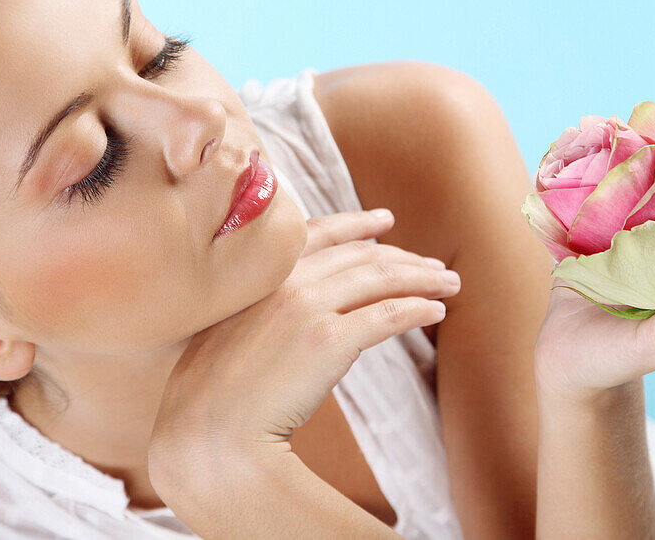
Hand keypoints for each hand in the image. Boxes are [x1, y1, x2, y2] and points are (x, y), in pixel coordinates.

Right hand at [147, 209, 459, 479]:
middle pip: (359, 256)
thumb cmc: (210, 398)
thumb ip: (257, 312)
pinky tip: (436, 311)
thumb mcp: (223, 335)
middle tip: (433, 265)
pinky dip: (418, 308)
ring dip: (422, 278)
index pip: (318, 234)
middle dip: (404, 257)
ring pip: (380, 279)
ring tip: (448, 283)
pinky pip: (387, 315)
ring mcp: (305, 308)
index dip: (356, 224)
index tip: (384, 220)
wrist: (205, 434)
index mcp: (257, 276)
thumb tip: (290, 316)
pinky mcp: (328, 341)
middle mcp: (284, 282)